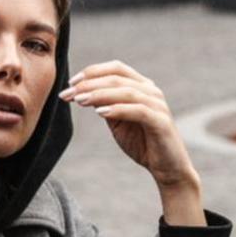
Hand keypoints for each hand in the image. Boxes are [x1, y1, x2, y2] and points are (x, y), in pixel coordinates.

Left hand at [59, 58, 199, 188]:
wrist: (166, 167)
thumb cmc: (142, 143)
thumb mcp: (118, 122)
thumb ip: (105, 106)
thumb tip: (82, 93)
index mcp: (141, 87)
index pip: (116, 69)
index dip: (92, 72)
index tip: (71, 83)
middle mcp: (151, 91)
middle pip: (117, 78)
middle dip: (90, 84)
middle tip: (69, 93)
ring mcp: (157, 104)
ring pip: (126, 92)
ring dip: (100, 94)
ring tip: (80, 100)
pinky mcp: (160, 121)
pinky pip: (138, 110)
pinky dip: (118, 109)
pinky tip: (100, 113)